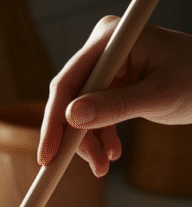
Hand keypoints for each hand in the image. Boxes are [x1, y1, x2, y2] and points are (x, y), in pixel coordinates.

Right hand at [38, 21, 191, 175]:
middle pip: (69, 97)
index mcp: (111, 39)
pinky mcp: (111, 83)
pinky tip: (112, 154)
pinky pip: (93, 114)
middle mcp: (102, 49)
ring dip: (87, 142)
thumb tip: (71, 117)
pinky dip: (99, 137)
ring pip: (79, 111)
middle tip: (77, 167)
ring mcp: (105, 66)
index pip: (69, 81)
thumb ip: (116, 106)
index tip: (48, 154)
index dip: (54, 120)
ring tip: (103, 167)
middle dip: (73, 136)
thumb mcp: (158, 96)